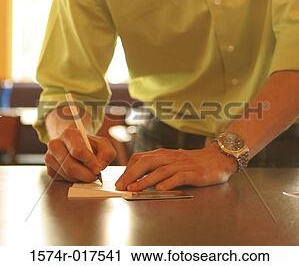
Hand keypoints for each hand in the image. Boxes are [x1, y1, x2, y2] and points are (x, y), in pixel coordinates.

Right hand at [45, 128, 115, 181]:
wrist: (77, 145)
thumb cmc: (90, 145)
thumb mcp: (103, 144)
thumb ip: (106, 154)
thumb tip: (98, 166)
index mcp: (69, 134)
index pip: (77, 151)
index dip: (89, 162)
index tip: (97, 168)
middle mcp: (55, 144)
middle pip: (70, 166)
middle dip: (85, 174)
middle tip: (94, 176)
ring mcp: (50, 157)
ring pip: (67, 175)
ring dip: (80, 178)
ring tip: (88, 173)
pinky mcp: (49, 169)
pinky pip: (63, 180)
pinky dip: (74, 180)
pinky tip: (79, 173)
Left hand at [115, 143, 236, 190]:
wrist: (219, 157)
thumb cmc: (194, 161)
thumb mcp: (173, 160)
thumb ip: (158, 166)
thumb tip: (137, 177)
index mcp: (163, 154)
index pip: (141, 157)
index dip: (128, 169)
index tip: (120, 181)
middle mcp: (171, 157)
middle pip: (146, 162)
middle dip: (131, 174)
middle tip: (121, 186)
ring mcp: (182, 164)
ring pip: (160, 170)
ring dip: (145, 180)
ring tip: (134, 189)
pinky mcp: (194, 172)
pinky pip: (180, 177)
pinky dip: (169, 183)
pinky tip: (161, 189)